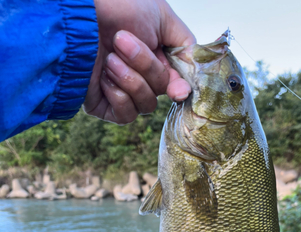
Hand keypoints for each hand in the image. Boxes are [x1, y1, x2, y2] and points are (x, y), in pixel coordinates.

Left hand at [83, 0, 195, 123]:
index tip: (178, 90)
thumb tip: (190, 85)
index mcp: (157, 58)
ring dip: (130, 79)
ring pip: (147, 105)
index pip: (178, 83)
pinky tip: (105, 78)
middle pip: (162, 91)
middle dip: (145, 66)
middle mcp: (142, 76)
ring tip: (110, 57)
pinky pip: (126, 115)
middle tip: (121, 40)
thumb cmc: (116, 7)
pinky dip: (119, 96)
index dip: (179, 87)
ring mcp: (123, 93)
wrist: (75, 16)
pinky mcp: (106, 107)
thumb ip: (185, 46)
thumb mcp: (162, 17)